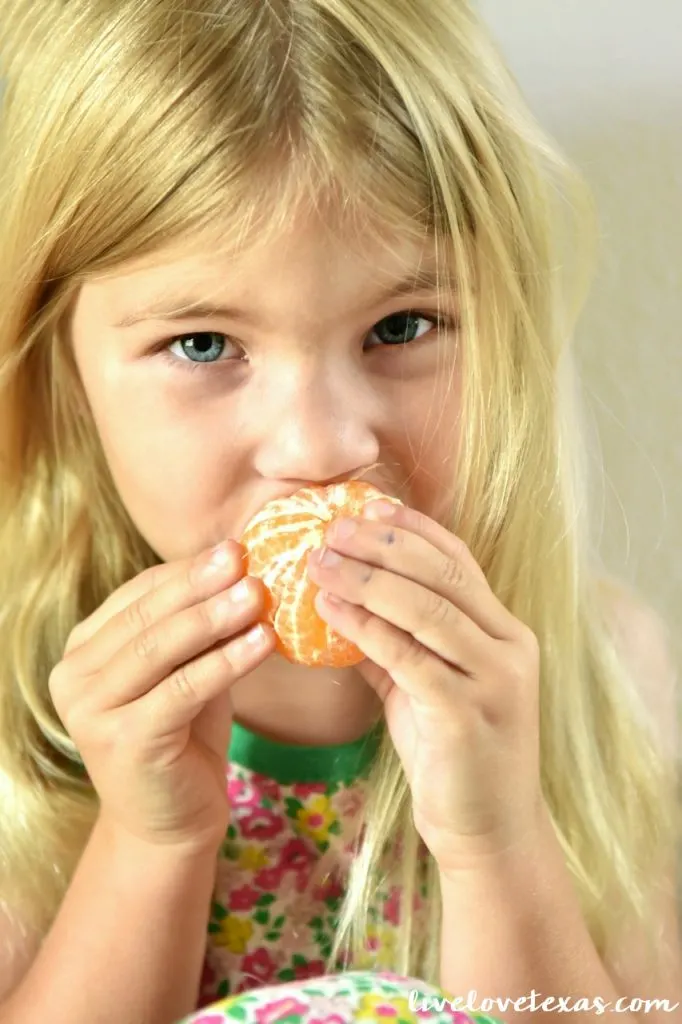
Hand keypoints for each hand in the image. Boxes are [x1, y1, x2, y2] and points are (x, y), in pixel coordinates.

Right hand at [49, 542, 275, 851]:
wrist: (169, 823)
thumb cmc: (182, 738)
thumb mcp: (183, 672)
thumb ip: (195, 629)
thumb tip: (240, 569)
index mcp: (82, 651)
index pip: (137, 595)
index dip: (186, 570)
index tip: (234, 548)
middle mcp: (74, 677)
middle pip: (146, 618)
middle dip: (200, 585)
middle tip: (245, 559)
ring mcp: (91, 711)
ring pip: (161, 649)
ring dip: (215, 617)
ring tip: (258, 593)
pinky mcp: (124, 741)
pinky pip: (183, 689)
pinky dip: (226, 662)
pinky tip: (263, 641)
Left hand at [306, 501, 545, 872]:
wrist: (487, 833)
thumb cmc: (452, 756)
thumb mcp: (424, 688)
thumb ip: (394, 643)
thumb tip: (339, 603)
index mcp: (504, 633)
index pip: (459, 561)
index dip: (413, 529)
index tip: (368, 504)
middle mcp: (508, 647)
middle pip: (443, 574)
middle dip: (384, 543)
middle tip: (332, 526)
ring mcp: (494, 680)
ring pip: (428, 609)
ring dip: (367, 578)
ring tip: (319, 561)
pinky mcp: (467, 715)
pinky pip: (408, 658)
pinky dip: (365, 628)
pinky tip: (328, 611)